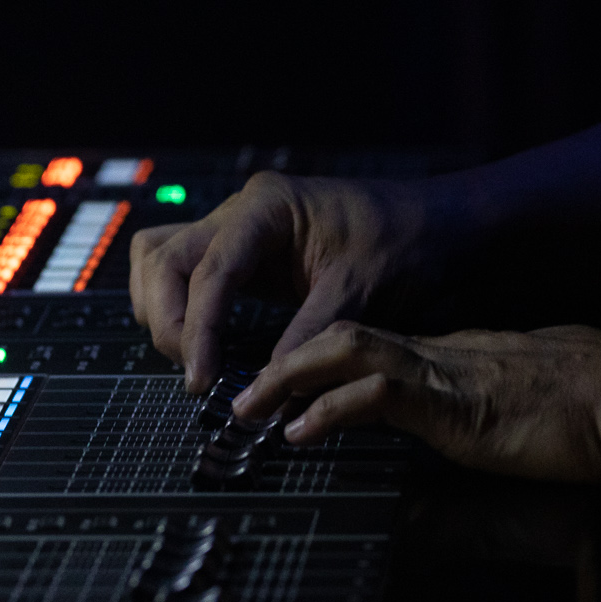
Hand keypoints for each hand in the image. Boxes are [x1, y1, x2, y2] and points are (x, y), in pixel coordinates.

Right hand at [129, 172, 464, 392]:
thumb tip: (263, 393)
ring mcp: (239, 230)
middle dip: (169, 320)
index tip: (201, 380)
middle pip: (162, 259)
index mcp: (266, 208)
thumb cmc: (407, 242)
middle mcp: (242, 212)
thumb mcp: (357, 294)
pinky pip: (188, 274)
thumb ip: (304, 342)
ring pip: (161, 260)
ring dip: (165, 311)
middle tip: (196, 376)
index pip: (207, 271)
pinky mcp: (246, 255)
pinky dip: (183, 308)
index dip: (197, 330)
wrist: (439, 225)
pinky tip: (202, 344)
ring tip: (194, 361)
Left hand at [228, 320, 600, 484]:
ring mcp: (447, 373)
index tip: (281, 391)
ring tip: (249, 407)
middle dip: (287, 362)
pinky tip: (299, 432)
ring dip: (290, 378)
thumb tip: (427, 493)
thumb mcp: (512, 436)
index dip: (320, 367)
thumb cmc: (593, 422)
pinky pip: (378, 394)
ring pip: (348, 352)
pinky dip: (330, 410)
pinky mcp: (456, 401)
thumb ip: (468, 451)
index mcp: (455, 362)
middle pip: (345, 338)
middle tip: (242, 394)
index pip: (371, 353)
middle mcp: (442, 356)